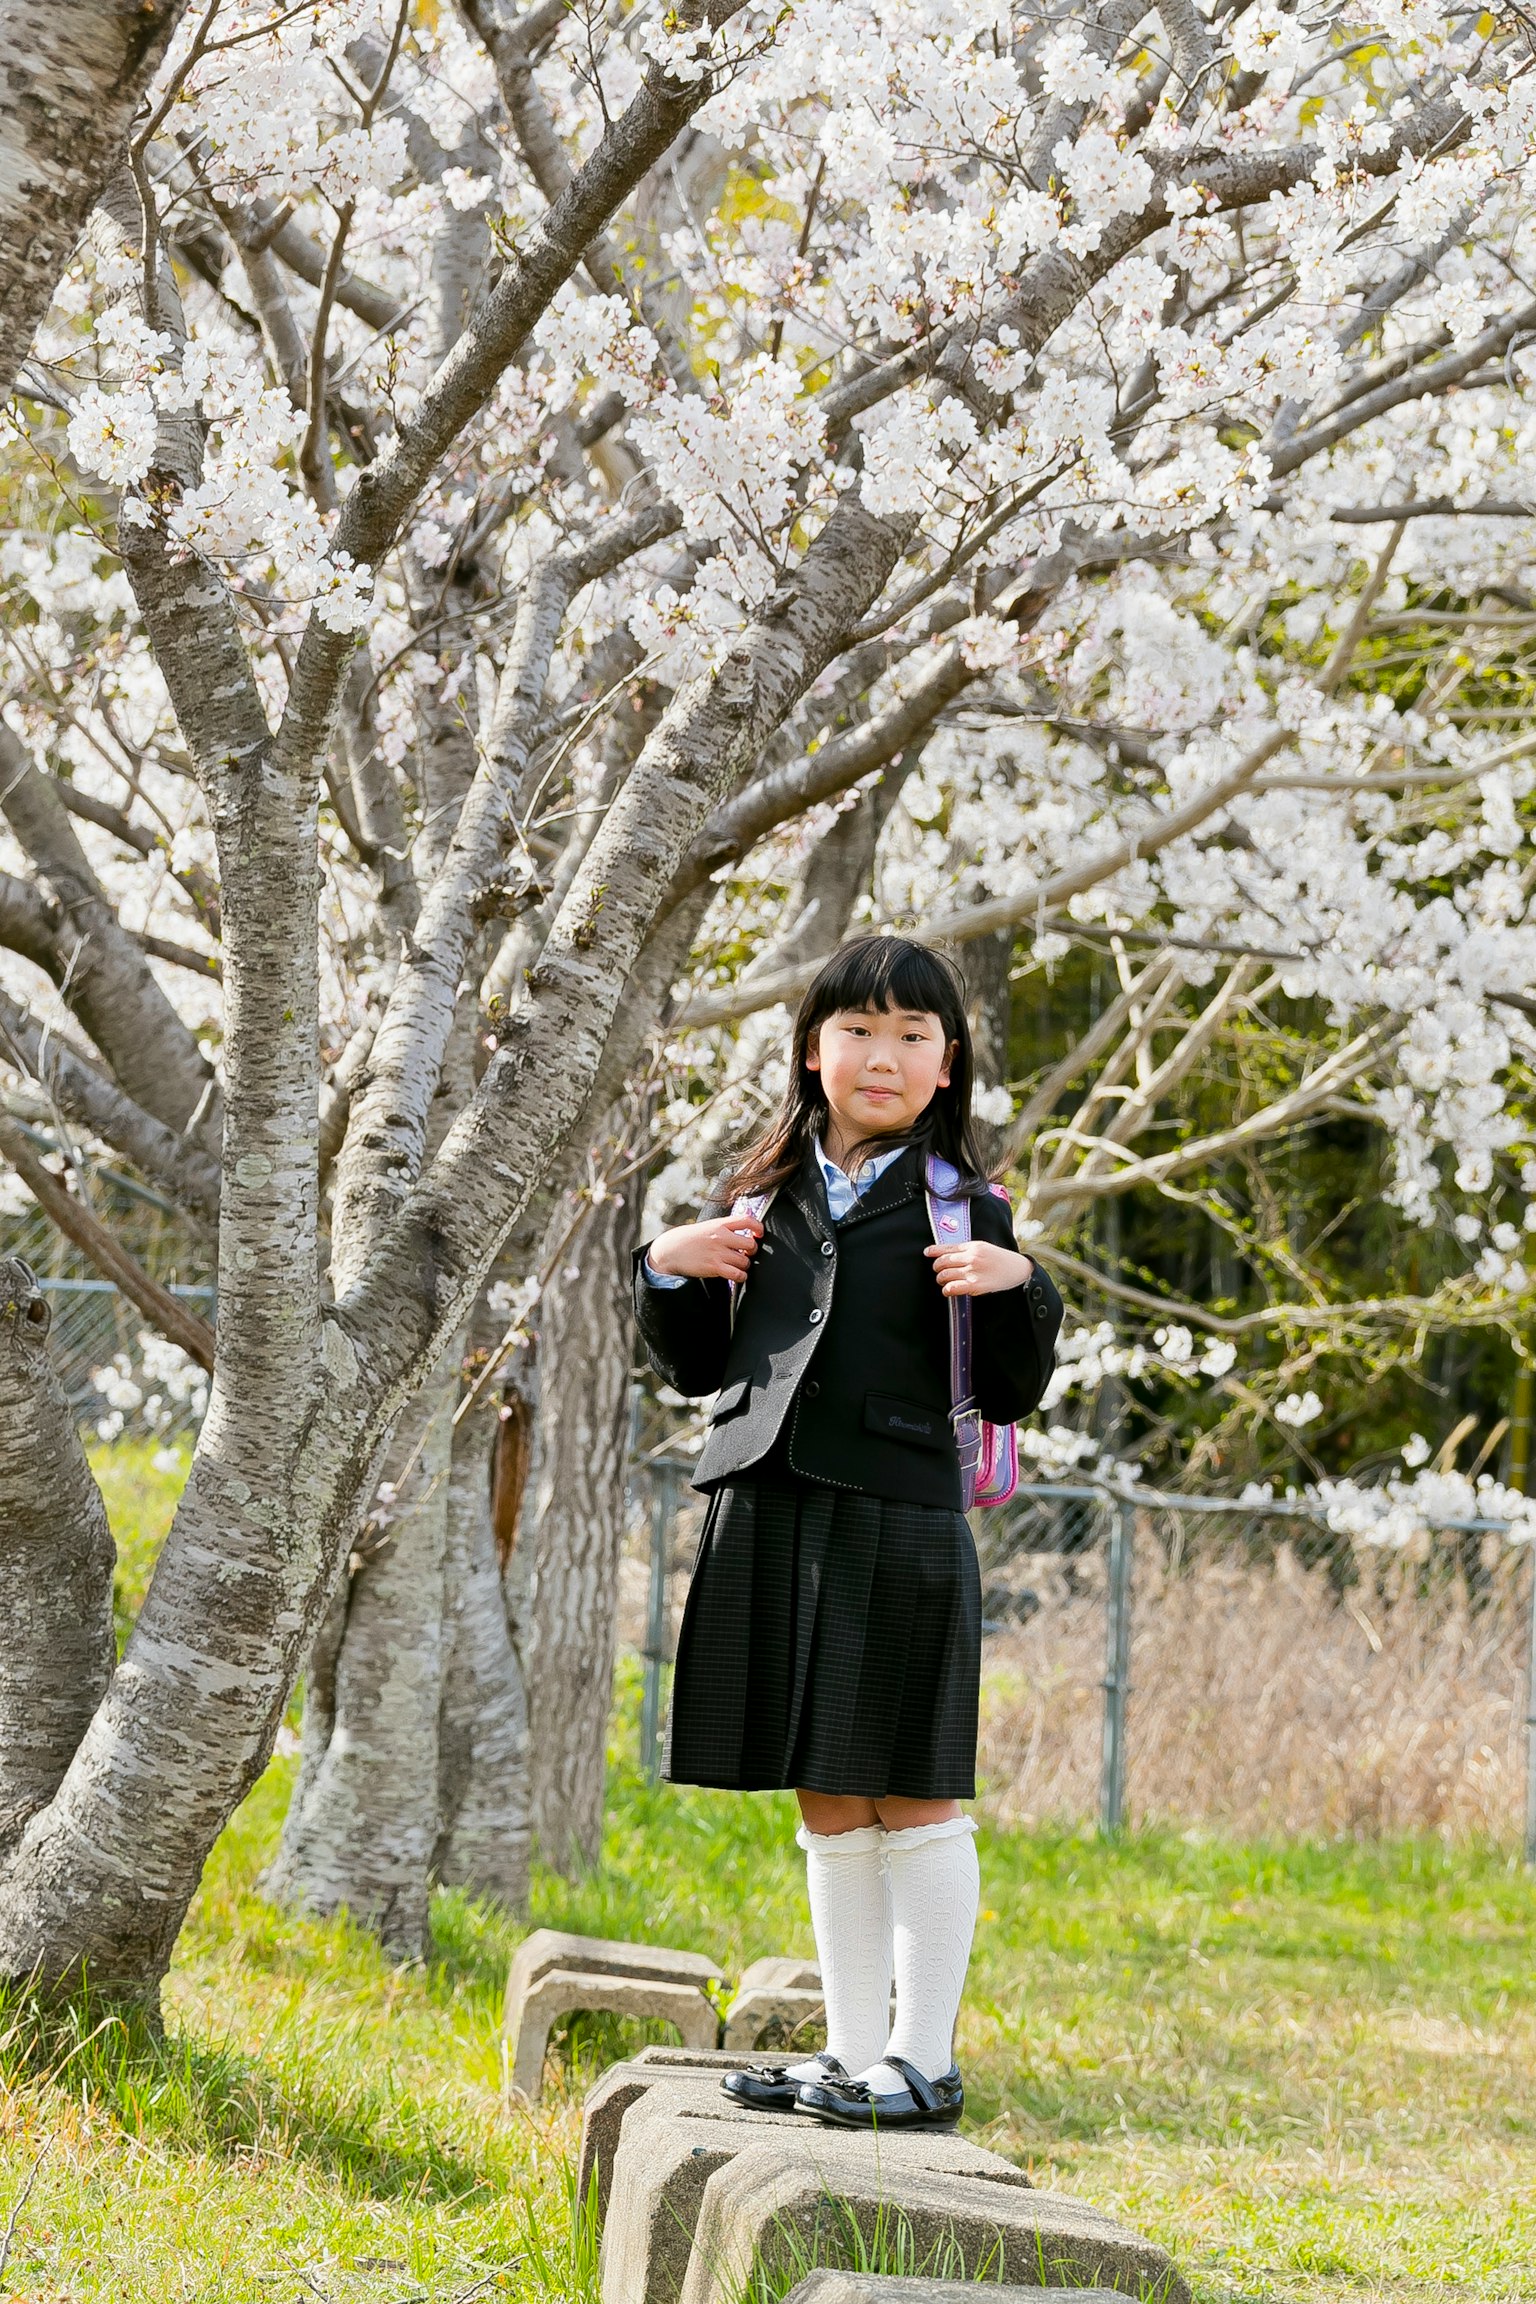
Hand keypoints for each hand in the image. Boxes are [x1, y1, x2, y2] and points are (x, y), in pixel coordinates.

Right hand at [647, 1213, 763, 1282]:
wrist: (670, 1250)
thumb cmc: (690, 1239)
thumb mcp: (707, 1226)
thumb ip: (725, 1227)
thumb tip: (746, 1226)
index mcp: (720, 1224)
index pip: (747, 1221)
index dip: (758, 1228)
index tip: (758, 1234)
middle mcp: (721, 1237)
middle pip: (750, 1244)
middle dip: (752, 1251)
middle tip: (745, 1254)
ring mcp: (718, 1252)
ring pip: (745, 1261)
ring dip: (745, 1265)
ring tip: (737, 1265)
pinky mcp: (714, 1267)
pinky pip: (737, 1274)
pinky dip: (741, 1276)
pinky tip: (737, 1275)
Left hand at [925, 1240, 1033, 1297]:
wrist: (1018, 1270)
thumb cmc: (1000, 1259)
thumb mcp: (984, 1247)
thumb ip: (967, 1249)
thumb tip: (947, 1253)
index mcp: (973, 1246)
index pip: (947, 1247)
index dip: (933, 1250)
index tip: (926, 1252)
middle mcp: (971, 1257)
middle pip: (942, 1262)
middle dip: (936, 1267)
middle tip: (938, 1270)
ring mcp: (972, 1272)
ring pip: (944, 1275)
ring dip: (941, 1279)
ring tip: (944, 1280)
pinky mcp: (975, 1285)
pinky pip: (952, 1288)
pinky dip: (947, 1290)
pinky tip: (949, 1289)